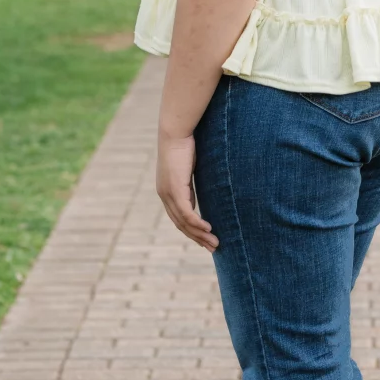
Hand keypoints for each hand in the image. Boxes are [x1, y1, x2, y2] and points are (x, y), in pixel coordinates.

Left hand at [156, 132, 217, 251]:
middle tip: (212, 247)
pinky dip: (198, 223)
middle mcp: (164, 195)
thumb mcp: (189, 167)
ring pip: (184, 222)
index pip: (178, 217)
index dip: (191, 230)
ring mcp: (168, 193)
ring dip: (200, 234)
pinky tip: (208, 229)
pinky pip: (187, 213)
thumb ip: (191, 182)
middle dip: (197, 237)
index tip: (205, 238)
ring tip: (214, 243)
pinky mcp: (175, 189)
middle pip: (181, 224)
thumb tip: (200, 190)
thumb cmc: (184, 144)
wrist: (175, 132)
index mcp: (166, 191)